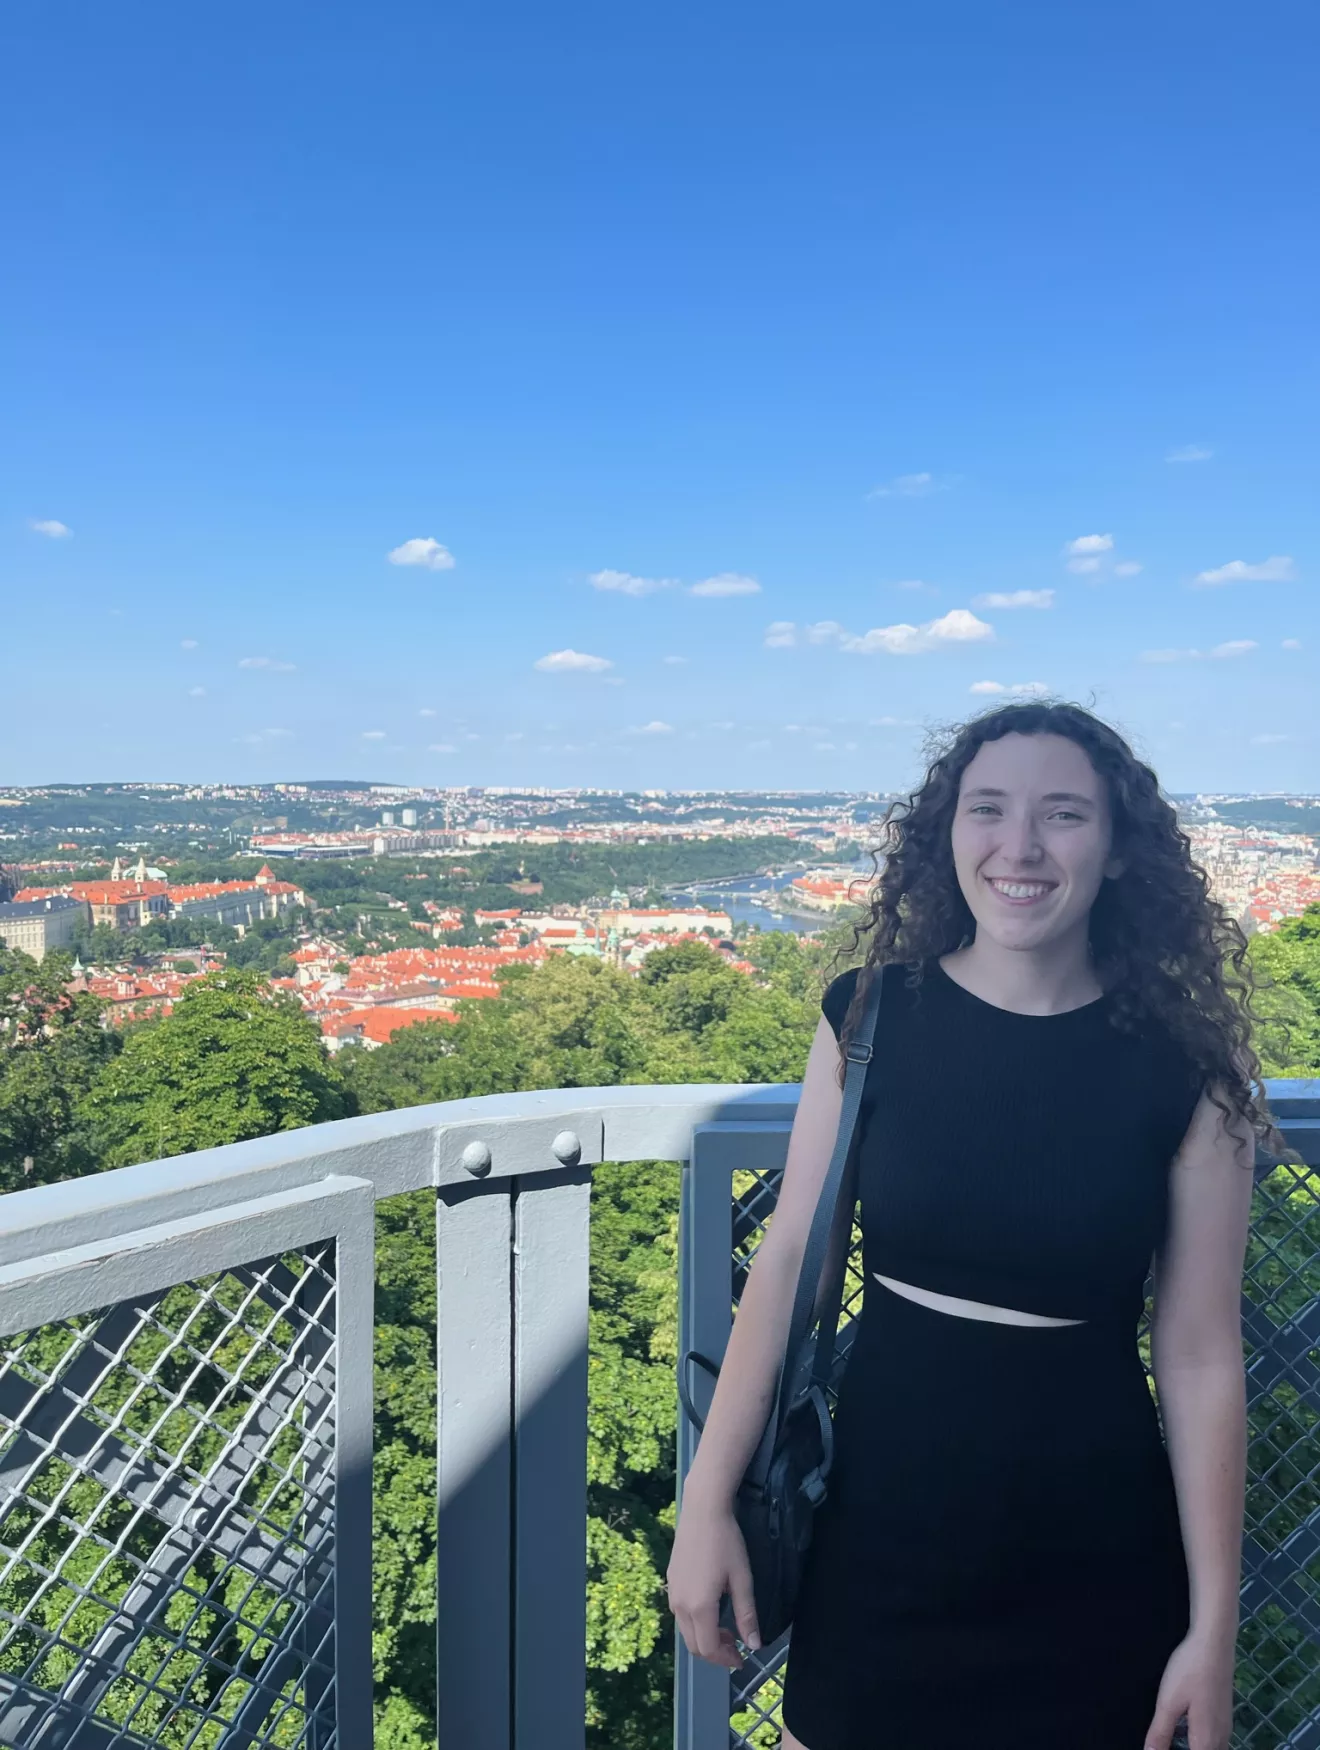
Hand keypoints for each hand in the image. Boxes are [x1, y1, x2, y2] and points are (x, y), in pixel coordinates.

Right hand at [666, 1497, 760, 1669]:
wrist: (703, 1510)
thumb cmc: (727, 1543)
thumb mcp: (742, 1579)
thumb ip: (747, 1615)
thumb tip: (754, 1646)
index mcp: (699, 1607)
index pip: (708, 1649)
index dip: (725, 1660)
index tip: (742, 1659)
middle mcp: (680, 1605)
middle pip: (693, 1645)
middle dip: (715, 1653)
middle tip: (736, 1647)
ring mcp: (672, 1592)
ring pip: (685, 1630)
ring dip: (705, 1638)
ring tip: (726, 1630)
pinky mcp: (671, 1581)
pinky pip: (680, 1614)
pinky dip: (696, 1623)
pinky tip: (711, 1609)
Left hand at [1143, 1627, 1235, 1749]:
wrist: (1214, 1643)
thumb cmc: (1189, 1672)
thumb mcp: (1168, 1703)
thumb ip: (1160, 1733)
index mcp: (1206, 1742)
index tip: (1160, 1746)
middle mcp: (1221, 1739)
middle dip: (1184, 1749)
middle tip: (1162, 1741)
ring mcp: (1225, 1726)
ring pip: (1210, 1748)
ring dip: (1192, 1746)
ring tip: (1170, 1738)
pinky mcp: (1224, 1714)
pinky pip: (1213, 1739)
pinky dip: (1198, 1741)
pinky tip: (1183, 1727)